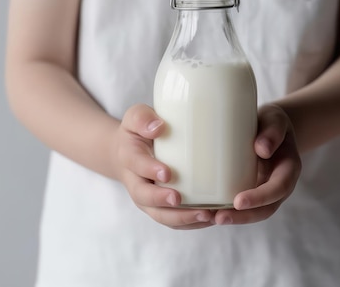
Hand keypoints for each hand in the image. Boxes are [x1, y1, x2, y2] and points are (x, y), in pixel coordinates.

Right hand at [115, 104, 214, 229]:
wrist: (130, 151)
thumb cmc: (139, 130)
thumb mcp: (136, 116)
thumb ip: (143, 118)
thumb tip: (158, 127)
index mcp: (129, 157)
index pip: (136, 164)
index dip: (149, 170)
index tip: (167, 173)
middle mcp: (135, 182)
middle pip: (144, 197)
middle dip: (161, 200)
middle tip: (179, 199)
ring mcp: (147, 198)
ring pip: (159, 215)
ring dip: (181, 218)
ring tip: (205, 215)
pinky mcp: (160, 207)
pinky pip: (172, 220)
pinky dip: (190, 223)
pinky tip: (211, 219)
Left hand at [214, 104, 301, 224]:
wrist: (271, 128)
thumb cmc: (272, 123)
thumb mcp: (275, 120)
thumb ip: (273, 132)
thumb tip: (262, 149)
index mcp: (289, 169)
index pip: (279, 188)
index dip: (261, 197)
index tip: (239, 202)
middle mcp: (279, 185)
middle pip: (266, 209)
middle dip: (244, 216)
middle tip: (220, 218)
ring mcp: (265, 190)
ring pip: (254, 212)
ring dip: (235, 218)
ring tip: (211, 219)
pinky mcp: (252, 191)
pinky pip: (242, 206)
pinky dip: (228, 210)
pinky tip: (209, 212)